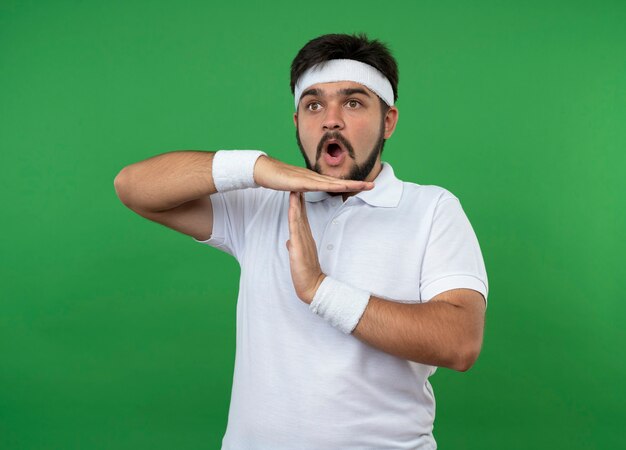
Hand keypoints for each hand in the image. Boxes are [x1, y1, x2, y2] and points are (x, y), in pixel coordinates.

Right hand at [254, 155, 373, 192]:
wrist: (265, 170)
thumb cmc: (279, 178)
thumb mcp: (297, 186)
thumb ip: (306, 188)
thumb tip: (314, 190)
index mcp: (315, 179)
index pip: (337, 183)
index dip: (351, 184)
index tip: (365, 186)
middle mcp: (315, 177)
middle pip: (339, 182)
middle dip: (357, 184)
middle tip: (373, 185)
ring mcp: (308, 178)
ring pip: (332, 183)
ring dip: (348, 184)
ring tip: (363, 186)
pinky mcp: (300, 182)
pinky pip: (318, 185)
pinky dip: (330, 186)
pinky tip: (339, 187)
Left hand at [286, 191, 325, 303]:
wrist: (312, 285)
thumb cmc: (305, 272)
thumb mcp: (298, 255)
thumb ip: (294, 246)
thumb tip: (289, 241)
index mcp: (304, 235)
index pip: (301, 215)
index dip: (299, 201)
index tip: (298, 188)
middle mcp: (305, 233)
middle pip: (301, 211)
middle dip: (300, 196)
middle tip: (299, 180)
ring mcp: (302, 237)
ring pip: (299, 215)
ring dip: (297, 201)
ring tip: (295, 187)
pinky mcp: (298, 244)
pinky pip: (295, 225)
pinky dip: (294, 214)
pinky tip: (292, 204)